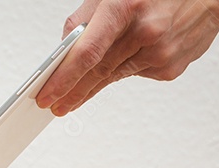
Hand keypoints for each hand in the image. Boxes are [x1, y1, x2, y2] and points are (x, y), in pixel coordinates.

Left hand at [36, 0, 218, 115]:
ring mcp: (160, 52)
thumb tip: (67, 45)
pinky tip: (131, 57)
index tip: (47, 94)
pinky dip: (127, 68)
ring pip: (114, 76)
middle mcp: (145, 31)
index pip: (87, 53)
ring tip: (72, 100)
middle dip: (71, 92)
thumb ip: (88, 16)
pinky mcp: (170, 67)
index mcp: (126, 7)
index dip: (63, 79)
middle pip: (97, 72)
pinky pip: (136, 73)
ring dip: (90, 90)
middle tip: (53, 105)